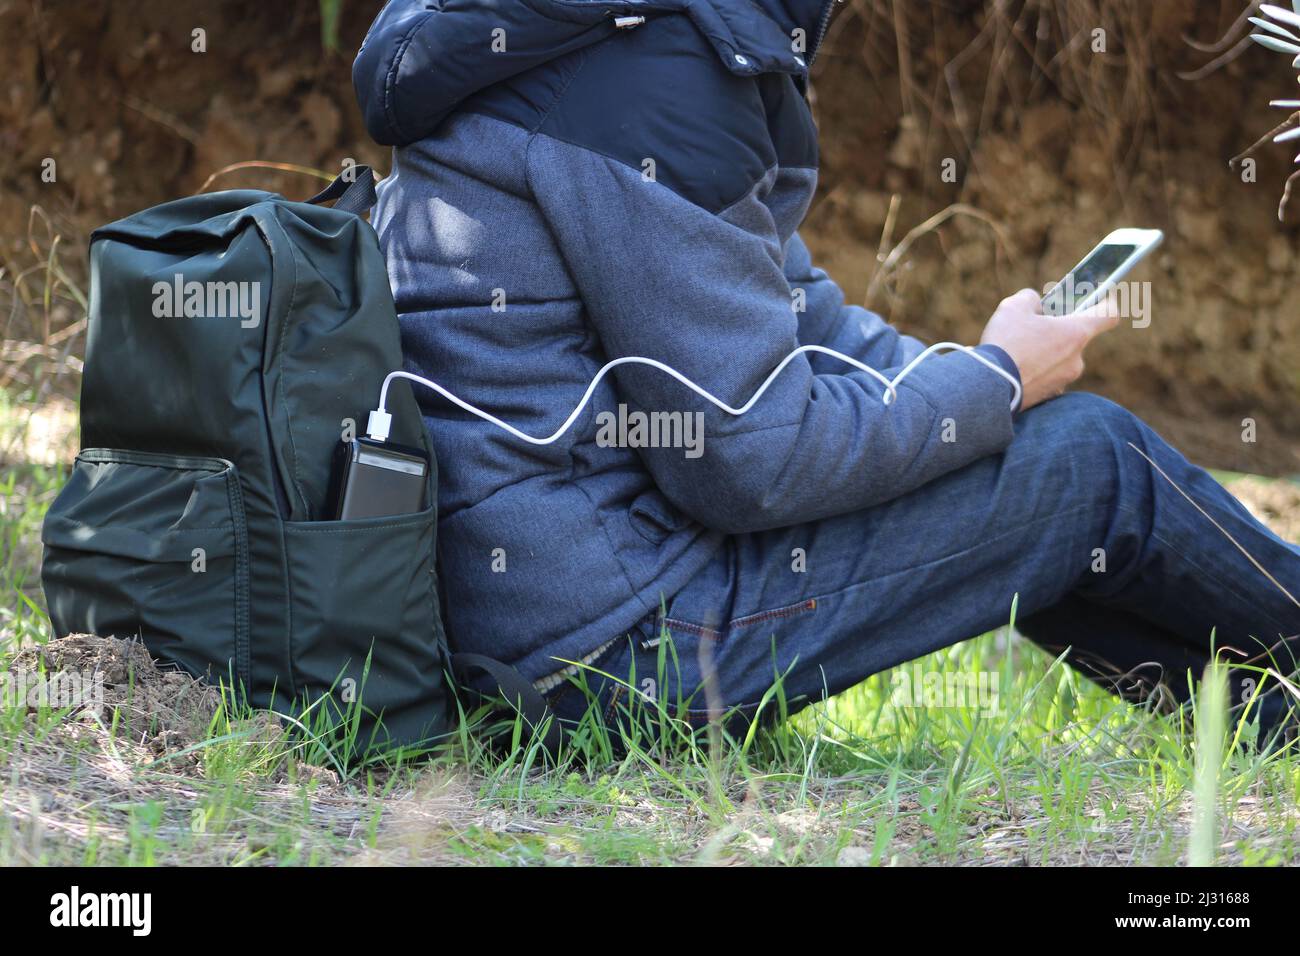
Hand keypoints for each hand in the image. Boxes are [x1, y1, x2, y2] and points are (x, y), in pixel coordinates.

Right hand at [979, 288, 1118, 410]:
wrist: (989, 387)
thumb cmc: (1005, 343)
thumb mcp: (1013, 307)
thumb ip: (1030, 299)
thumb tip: (1035, 304)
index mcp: (1075, 333)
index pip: (1108, 315)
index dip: (1106, 302)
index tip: (1100, 297)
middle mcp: (1076, 360)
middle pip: (1075, 338)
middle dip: (1056, 331)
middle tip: (1030, 327)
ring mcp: (1063, 381)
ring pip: (1058, 359)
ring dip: (1043, 352)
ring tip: (1014, 351)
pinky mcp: (1048, 397)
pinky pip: (1044, 378)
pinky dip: (1033, 372)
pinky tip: (1011, 369)